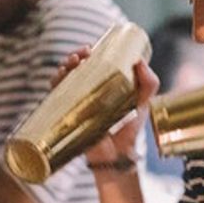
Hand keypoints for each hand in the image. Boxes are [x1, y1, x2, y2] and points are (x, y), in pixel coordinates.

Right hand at [54, 48, 159, 163]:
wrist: (118, 154)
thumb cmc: (130, 128)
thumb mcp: (143, 102)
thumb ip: (149, 83)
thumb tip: (139, 62)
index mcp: (103, 84)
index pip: (91, 63)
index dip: (87, 52)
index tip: (90, 48)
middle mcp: (86, 91)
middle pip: (75, 68)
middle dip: (74, 56)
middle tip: (82, 54)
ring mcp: (75, 102)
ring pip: (63, 79)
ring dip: (63, 66)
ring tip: (73, 62)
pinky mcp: (66, 114)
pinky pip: (55, 96)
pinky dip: (54, 84)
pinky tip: (59, 77)